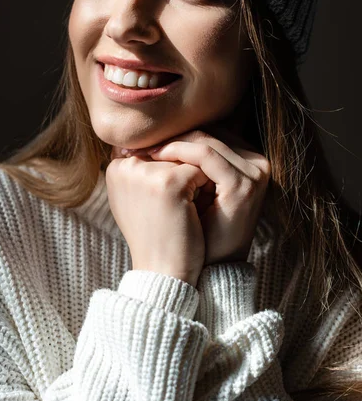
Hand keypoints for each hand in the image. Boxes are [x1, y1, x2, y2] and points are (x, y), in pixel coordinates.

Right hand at [105, 153, 209, 286]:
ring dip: (195, 180)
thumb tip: (160, 145)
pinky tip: (195, 212)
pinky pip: (201, 170)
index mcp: (115, 169)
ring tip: (184, 209)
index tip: (170, 199)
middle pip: (172, 151)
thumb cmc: (156, 236)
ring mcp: (147, 173)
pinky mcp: (169, 182)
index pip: (156, 150)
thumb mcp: (139, 199)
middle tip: (177, 208)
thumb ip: (143, 171)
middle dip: (183, 174)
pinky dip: (206, 189)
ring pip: (187, 158)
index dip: (171, 172)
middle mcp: (125, 166)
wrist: (165, 273)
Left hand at [136, 127, 270, 265]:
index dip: (179, 131)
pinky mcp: (242, 185)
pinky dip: (178, 152)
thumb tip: (153, 135)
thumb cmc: (197, 229)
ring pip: (207, 141)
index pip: (212, 134)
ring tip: (145, 146)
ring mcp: (254, 173)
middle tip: (143, 137)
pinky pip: (206, 157)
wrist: (210, 268)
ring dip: (173, 141)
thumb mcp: (195, 190)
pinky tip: (156, 155)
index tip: (148, 135)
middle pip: (210, 134)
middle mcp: (258, 163)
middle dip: (174, 133)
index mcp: (250, 161)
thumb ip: (188, 162)